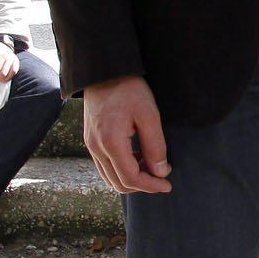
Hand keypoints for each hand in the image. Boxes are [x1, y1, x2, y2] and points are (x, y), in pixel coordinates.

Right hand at [85, 76, 171, 193]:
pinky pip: (104, 166)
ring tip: (151, 165)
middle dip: (142, 185)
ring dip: (131, 178)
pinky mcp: (90, 140)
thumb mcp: (149, 115)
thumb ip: (155, 146)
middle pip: (118, 183)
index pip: (130, 178)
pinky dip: (121, 169)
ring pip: (109, 177)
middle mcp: (96, 148)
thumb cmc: (128, 89)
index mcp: (110, 142)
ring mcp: (91, 145)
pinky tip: (138, 157)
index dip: (151, 186)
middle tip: (162, 176)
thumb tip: (161, 173)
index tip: (168, 185)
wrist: (104, 71)